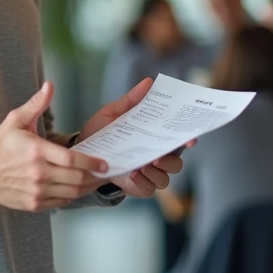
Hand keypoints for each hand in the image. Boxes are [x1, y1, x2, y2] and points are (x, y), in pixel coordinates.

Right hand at [0, 82, 108, 211]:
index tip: (104, 163)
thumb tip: (49, 86)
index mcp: (37, 151)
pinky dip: (72, 196)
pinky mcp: (34, 203)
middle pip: (76, 179)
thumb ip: (36, 104)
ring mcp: (36, 191)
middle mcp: (38, 173)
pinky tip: (77, 188)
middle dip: (95, 177)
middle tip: (105, 173)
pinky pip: (61, 202)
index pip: (72, 160)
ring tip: (96, 181)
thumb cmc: (0, 145)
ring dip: (87, 188)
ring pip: (71, 193)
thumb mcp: (16, 120)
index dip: (92, 163)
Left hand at [78, 78, 191, 198]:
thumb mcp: (113, 114)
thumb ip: (131, 100)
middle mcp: (156, 158)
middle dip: (171, 160)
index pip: (178, 140)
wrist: (81, 156)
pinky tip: (132, 175)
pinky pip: (147, 190)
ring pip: (164, 179)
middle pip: (176, 163)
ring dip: (157, 173)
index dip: (188, 138)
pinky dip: (142, 183)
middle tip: (158, 155)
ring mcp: (147, 174)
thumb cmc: (101, 133)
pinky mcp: (136, 187)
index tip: (191, 137)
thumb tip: (148, 82)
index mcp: (154, 138)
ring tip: (143, 165)